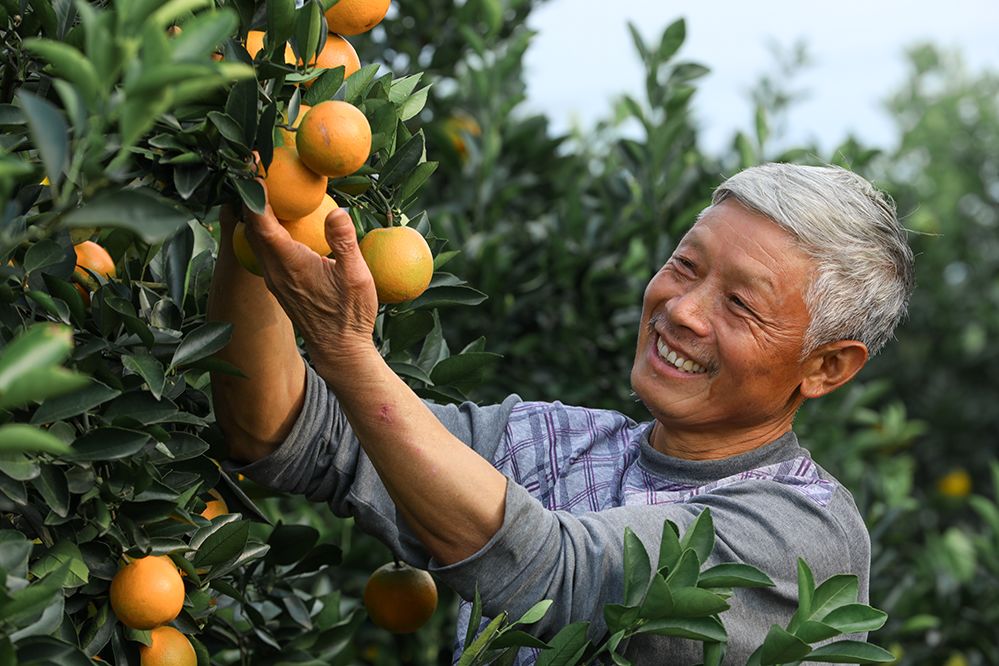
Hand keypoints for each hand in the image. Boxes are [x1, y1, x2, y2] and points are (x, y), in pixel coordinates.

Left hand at [241, 180, 378, 371]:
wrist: (340, 350)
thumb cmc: (350, 316)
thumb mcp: (357, 277)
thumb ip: (344, 242)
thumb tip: (337, 211)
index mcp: (288, 263)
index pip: (261, 220)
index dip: (254, 190)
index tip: (252, 162)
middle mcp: (273, 270)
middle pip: (249, 225)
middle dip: (248, 194)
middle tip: (253, 164)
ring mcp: (274, 278)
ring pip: (252, 238)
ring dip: (254, 211)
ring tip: (261, 185)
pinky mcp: (279, 284)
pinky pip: (263, 248)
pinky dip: (264, 227)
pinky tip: (279, 219)